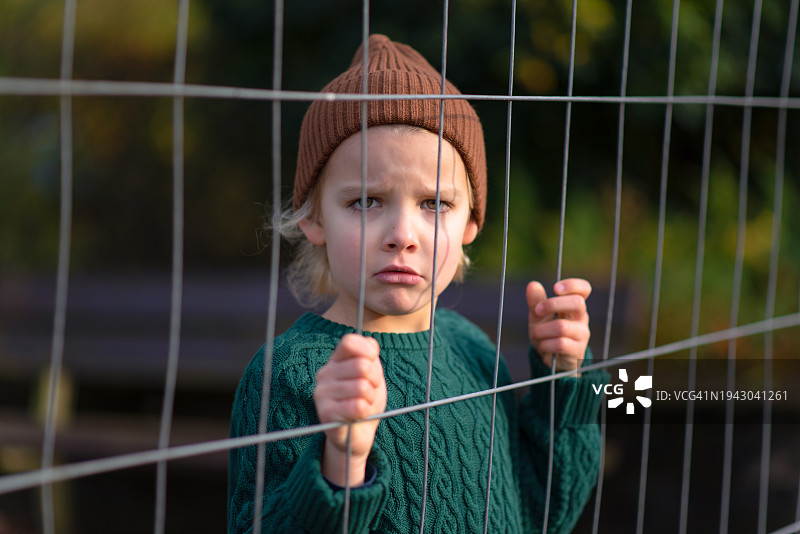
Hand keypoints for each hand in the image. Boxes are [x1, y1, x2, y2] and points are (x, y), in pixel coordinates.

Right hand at [313, 334, 386, 485]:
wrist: (359, 433)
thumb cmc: (366, 400)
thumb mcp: (373, 374)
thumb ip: (370, 356)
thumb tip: (371, 346)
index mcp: (336, 360)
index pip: (349, 342)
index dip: (367, 352)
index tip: (372, 364)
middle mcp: (325, 373)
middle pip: (362, 366)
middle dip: (375, 381)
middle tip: (369, 392)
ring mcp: (322, 392)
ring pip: (361, 387)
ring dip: (370, 399)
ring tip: (363, 404)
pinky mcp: (324, 412)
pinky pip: (357, 406)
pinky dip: (365, 412)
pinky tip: (358, 415)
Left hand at [527, 278, 590, 372]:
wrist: (549, 360)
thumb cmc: (546, 334)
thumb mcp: (538, 316)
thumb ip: (535, 301)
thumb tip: (532, 284)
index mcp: (573, 305)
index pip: (584, 289)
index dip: (572, 285)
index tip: (555, 288)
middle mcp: (581, 318)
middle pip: (577, 303)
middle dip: (552, 304)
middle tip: (537, 311)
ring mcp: (582, 334)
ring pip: (562, 326)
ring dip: (542, 330)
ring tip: (536, 334)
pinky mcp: (577, 350)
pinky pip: (560, 344)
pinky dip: (546, 344)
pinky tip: (543, 346)